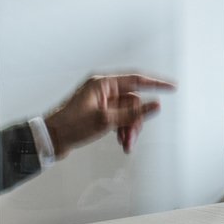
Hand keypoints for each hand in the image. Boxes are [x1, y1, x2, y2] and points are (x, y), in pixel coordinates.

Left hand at [43, 73, 175, 154]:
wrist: (51, 139)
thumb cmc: (71, 126)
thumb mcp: (105, 121)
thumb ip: (132, 114)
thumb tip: (155, 105)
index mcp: (102, 84)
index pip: (136, 79)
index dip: (156, 83)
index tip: (172, 87)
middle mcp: (103, 90)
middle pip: (133, 101)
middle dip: (136, 121)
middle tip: (132, 137)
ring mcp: (101, 102)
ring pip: (127, 113)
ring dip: (129, 128)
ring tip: (125, 144)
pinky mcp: (99, 113)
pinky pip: (120, 118)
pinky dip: (122, 130)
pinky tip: (120, 141)